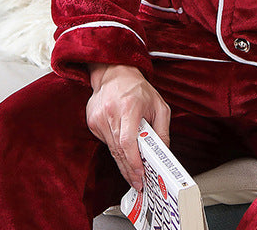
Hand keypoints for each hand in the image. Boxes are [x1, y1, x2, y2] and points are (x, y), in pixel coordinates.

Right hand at [86, 64, 170, 190]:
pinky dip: (116, 148)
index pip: (128, 141)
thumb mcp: (159, 105)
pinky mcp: (93, 122)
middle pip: (119, 150)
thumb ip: (163, 131)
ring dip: (123, 162)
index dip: (133, 161)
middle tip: (139, 183)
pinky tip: (123, 144)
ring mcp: (99, 117)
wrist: (115, 74)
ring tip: (134, 172)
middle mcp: (111, 112)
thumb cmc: (138, 89)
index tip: (141, 175)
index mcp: (129, 106)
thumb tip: (163, 153)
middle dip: (130, 170)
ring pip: (112, 149)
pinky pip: (106, 142)